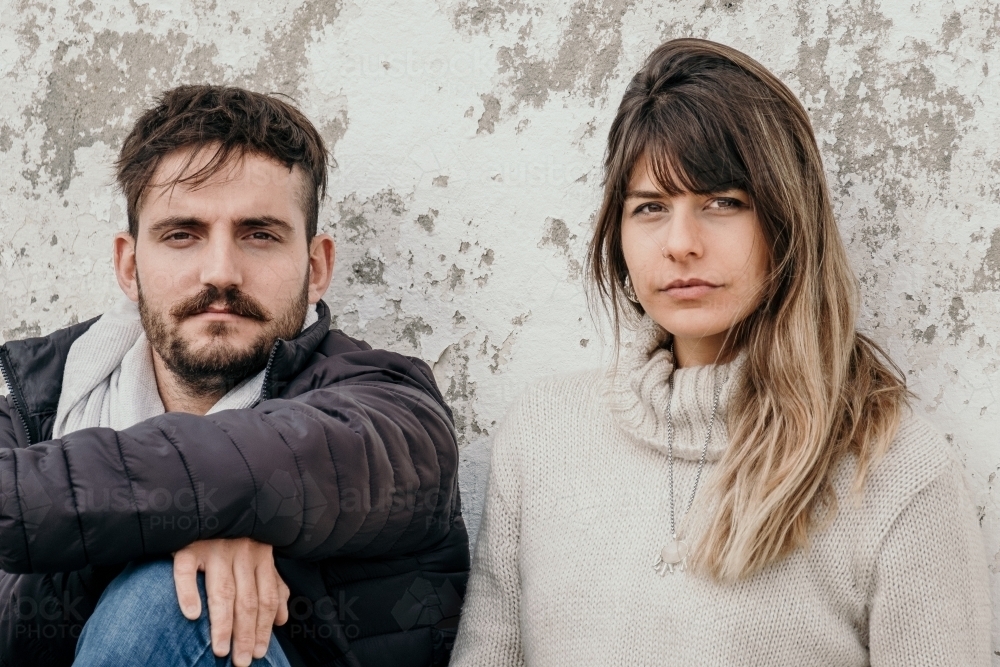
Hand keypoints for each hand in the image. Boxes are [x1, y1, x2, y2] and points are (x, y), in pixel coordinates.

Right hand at [173, 538, 289, 666]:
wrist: (207, 498)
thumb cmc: (235, 534)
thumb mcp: (259, 555)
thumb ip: (272, 585)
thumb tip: (283, 619)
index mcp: (261, 555)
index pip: (266, 597)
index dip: (264, 627)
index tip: (259, 652)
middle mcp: (242, 552)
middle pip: (247, 599)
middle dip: (246, 633)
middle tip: (241, 661)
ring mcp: (215, 547)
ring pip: (222, 591)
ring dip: (223, 624)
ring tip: (221, 650)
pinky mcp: (188, 545)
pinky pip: (186, 571)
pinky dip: (188, 593)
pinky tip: (192, 615)